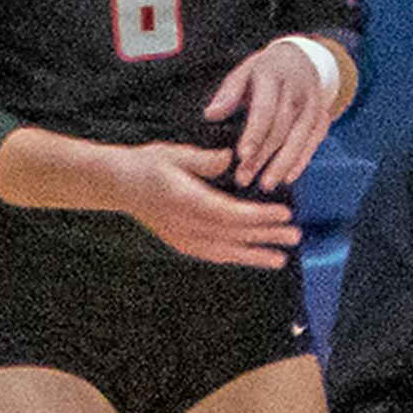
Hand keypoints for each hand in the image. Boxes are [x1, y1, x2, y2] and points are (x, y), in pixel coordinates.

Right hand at [113, 141, 300, 268]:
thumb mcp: (175, 154)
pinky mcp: (180, 242)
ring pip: (224, 251)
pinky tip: (251, 258)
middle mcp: (185, 224)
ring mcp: (182, 237)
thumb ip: (204, 160)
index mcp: (186, 201)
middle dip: (266, 236)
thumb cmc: (147, 164)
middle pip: (233, 234)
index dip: (259, 217)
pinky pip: (211, 255)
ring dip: (254, 255)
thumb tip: (230, 158)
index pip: (230, 214)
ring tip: (280, 258)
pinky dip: (233, 257)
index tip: (284, 213)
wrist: (117, 185)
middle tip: (295, 235)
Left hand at [204, 36, 345, 189]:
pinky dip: (302, 160)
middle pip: (280, 128)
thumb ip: (228, 94)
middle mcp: (297, 90)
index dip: (254, 134)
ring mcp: (314, 103)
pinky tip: (287, 178)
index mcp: (273, 76)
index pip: (265, 109)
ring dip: (282, 164)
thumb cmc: (263, 71)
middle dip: (262, 156)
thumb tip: (210, 115)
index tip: (241, 157)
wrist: (302, 58)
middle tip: (243, 179)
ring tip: (265, 185)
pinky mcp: (323, 116)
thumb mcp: (244, 73)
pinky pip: (314, 141)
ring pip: (299, 138)